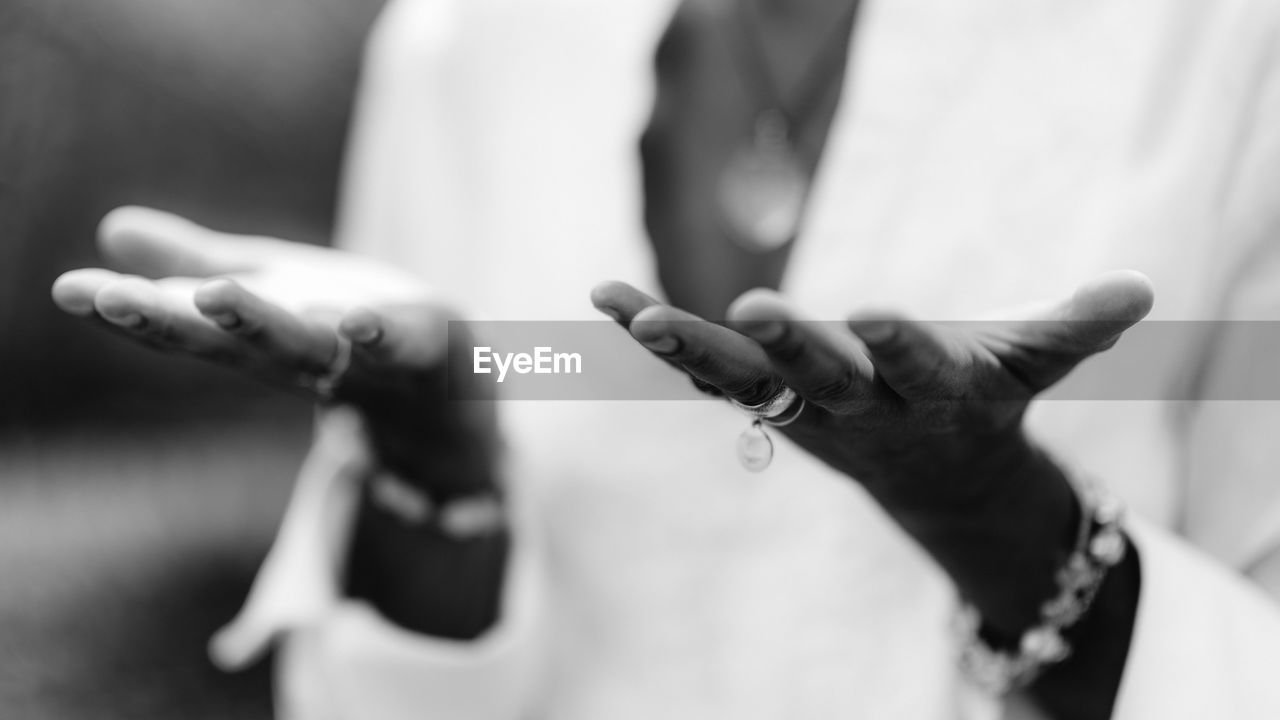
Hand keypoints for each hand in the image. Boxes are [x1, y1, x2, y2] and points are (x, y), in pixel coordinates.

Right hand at [53, 206, 495, 498]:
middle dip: (173, 323)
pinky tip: (360, 322)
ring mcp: (362, 359)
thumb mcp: (269, 287)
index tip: (68, 291)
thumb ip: (197, 265)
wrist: (448, 385)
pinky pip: (404, 348)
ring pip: (308, 346)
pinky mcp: (425, 350)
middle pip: (231, 342)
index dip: (129, 311)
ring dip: (264, 327)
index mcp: (258, 339)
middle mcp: (300, 356)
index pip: (184, 325)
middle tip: (115, 301)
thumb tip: (113, 227)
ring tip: (220, 296)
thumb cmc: (346, 330)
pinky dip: (382, 338)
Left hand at [592, 272, 1152, 629]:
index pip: (919, 374)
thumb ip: (1073, 330)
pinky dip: (657, 339)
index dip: (901, 348)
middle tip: (756, 311)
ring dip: (688, 350)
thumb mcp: (1030, 370)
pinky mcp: (761, 403)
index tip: (879, 312)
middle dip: (792, 351)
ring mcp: (801, 413)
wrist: (930, 477)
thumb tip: (1143, 291)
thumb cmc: (982, 401)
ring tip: (634, 314)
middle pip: (822, 382)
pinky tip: (604, 298)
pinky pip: (701, 372)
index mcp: (931, 399)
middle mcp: (860, 412)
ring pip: (742, 384)